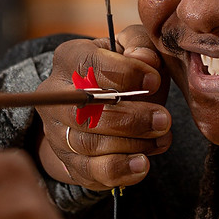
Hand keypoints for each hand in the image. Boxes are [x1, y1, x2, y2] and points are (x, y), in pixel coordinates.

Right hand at [38, 27, 170, 190]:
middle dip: (131, 118)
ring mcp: (57, 130)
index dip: (126, 74)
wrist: (104, 107)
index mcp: (69, 58)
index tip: (154, 82)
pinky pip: (89, 171)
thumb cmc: (124, 73)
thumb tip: (145, 60)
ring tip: (161, 139)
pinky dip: (119, 171)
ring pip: (88, 144)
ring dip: (131, 144)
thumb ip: (142, 46)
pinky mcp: (67, 160)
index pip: (90, 64)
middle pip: (84, 110)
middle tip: (164, 120)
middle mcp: (54, 95)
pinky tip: (143, 164)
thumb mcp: (134, 49)